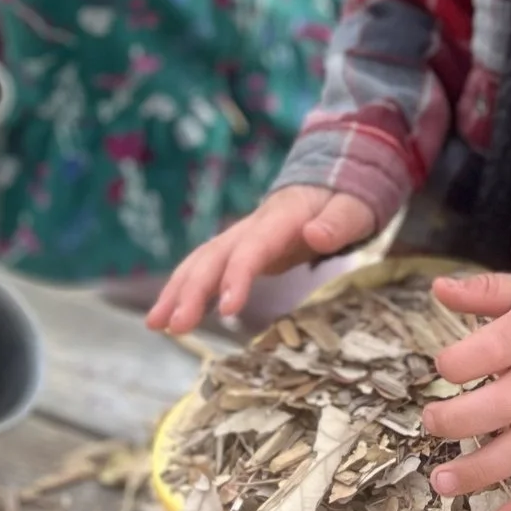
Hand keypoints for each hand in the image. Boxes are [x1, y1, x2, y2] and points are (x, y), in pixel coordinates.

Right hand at [146, 186, 376, 332]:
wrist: (328, 184)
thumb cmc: (344, 201)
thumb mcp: (354, 209)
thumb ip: (339, 223)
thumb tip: (314, 234)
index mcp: (280, 218)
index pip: (253, 248)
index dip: (237, 276)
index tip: (226, 309)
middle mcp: (251, 227)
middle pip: (215, 256)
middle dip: (192, 290)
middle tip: (174, 326)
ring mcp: (240, 237)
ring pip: (201, 261)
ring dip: (177, 291)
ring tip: (156, 325)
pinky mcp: (236, 251)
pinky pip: (205, 269)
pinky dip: (184, 290)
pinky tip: (167, 318)